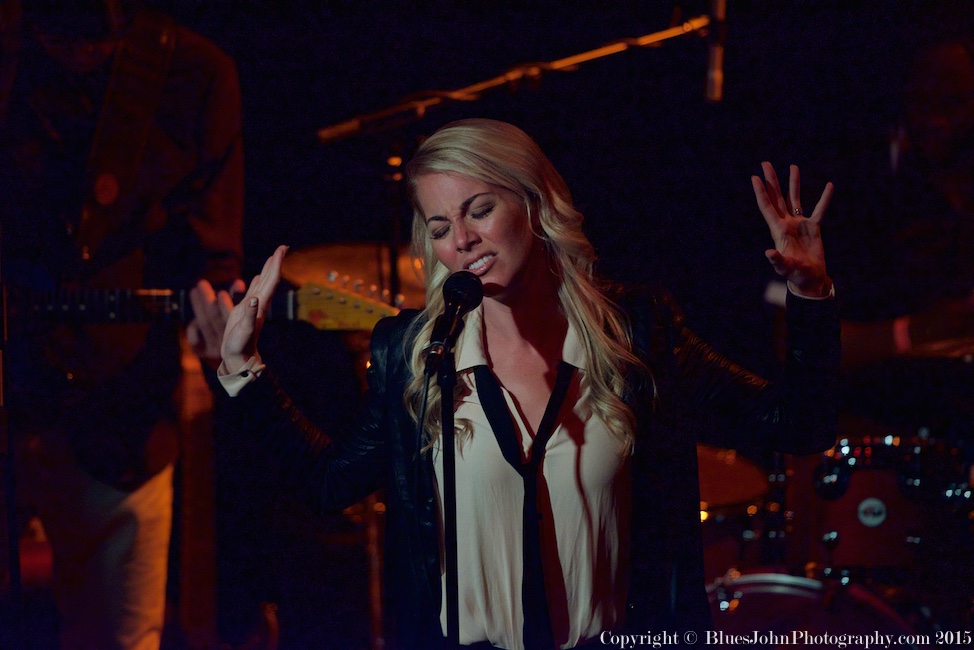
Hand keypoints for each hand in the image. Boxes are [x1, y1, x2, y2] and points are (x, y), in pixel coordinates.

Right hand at [190, 244, 287, 373]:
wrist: (240, 358)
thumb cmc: (240, 346)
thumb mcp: (244, 331)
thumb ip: (249, 315)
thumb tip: (253, 299)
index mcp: (261, 305)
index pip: (271, 280)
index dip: (276, 264)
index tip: (282, 250)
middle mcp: (260, 303)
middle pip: (270, 279)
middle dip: (275, 262)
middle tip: (283, 247)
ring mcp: (254, 307)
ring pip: (263, 283)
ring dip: (268, 269)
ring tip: (272, 257)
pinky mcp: (247, 311)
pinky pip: (254, 291)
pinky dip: (257, 282)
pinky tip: (258, 277)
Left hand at [751, 162, 833, 296]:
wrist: (810, 279)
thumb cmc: (795, 275)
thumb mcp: (785, 268)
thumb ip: (777, 260)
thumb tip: (768, 252)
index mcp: (778, 230)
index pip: (767, 207)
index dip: (761, 192)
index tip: (755, 177)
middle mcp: (786, 224)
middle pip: (777, 197)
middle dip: (771, 181)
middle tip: (765, 164)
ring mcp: (799, 224)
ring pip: (794, 199)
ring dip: (792, 183)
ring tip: (792, 167)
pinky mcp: (813, 227)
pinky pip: (819, 209)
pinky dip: (824, 198)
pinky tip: (829, 186)